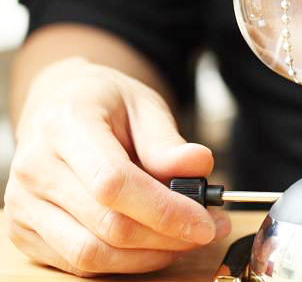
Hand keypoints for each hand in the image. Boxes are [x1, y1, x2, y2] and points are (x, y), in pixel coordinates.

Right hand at [4, 58, 229, 275]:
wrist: (60, 107)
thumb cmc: (105, 105)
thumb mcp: (144, 106)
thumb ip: (167, 141)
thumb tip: (198, 166)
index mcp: (65, 126)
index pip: (113, 183)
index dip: (164, 210)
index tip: (206, 221)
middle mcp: (36, 168)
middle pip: (107, 225)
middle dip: (168, 236)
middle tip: (209, 230)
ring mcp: (24, 204)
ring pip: (93, 254)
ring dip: (150, 255)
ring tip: (184, 238)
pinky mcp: (25, 231)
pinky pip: (79, 264)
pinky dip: (125, 262)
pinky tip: (154, 244)